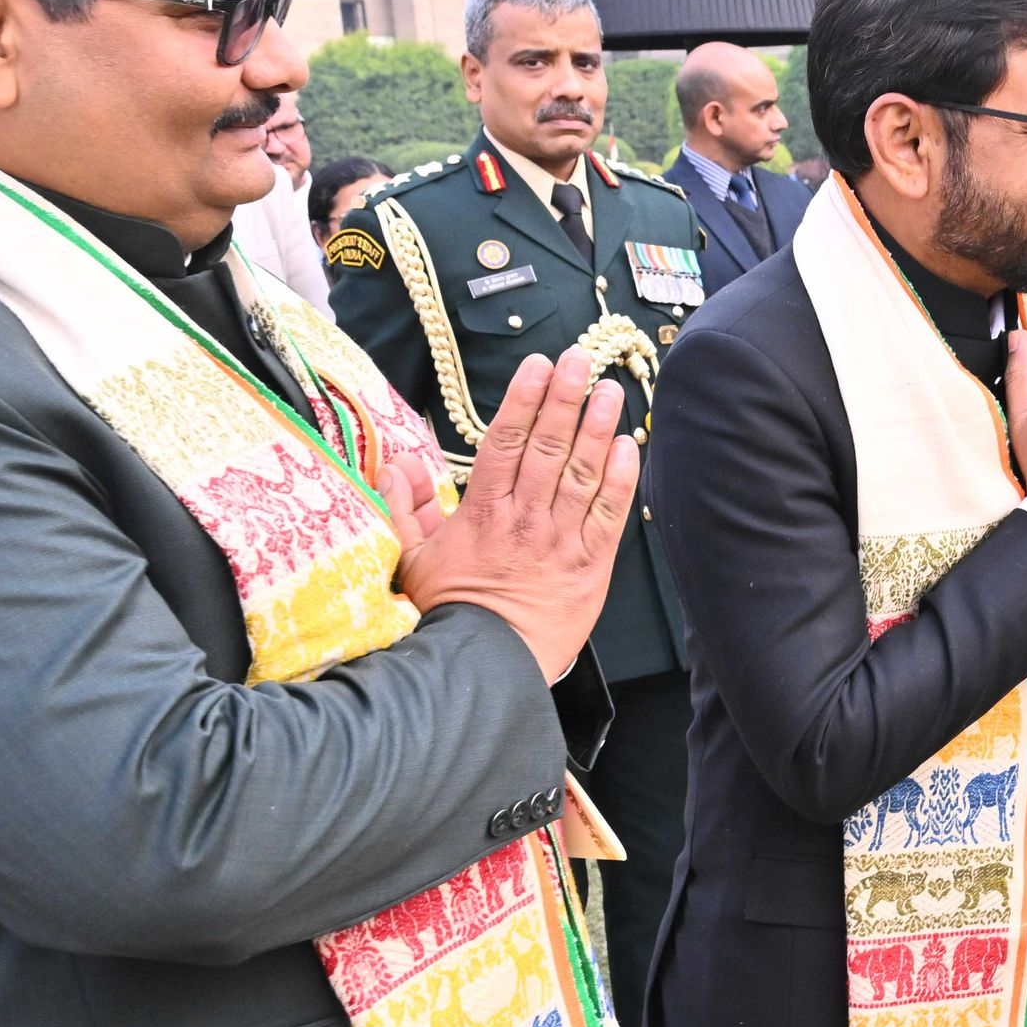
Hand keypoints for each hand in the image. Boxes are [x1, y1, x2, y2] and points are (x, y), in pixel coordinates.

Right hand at [395, 350, 640, 679]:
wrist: (486, 666)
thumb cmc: (448, 613)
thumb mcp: (410, 559)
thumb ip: (403, 507)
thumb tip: (397, 464)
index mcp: (483, 511)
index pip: (505, 442)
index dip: (524, 400)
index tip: (538, 365)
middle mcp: (525, 517)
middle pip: (548, 446)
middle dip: (565, 399)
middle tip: (581, 360)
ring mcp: (560, 539)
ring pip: (583, 473)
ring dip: (599, 428)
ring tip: (611, 390)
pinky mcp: (590, 564)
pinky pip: (610, 515)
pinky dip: (622, 479)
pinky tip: (629, 447)